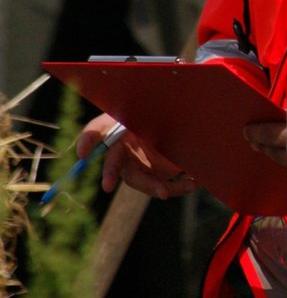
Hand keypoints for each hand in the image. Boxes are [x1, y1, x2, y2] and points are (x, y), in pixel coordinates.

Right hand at [77, 112, 196, 199]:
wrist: (188, 122)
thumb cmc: (166, 109)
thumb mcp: (158, 105)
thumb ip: (151, 109)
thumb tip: (133, 117)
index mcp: (120, 124)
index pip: (98, 130)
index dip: (88, 140)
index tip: (82, 153)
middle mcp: (125, 146)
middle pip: (113, 162)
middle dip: (109, 173)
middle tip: (106, 186)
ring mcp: (139, 163)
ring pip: (138, 179)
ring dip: (151, 186)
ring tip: (165, 192)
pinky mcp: (156, 174)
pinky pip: (161, 185)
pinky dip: (177, 187)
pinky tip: (191, 184)